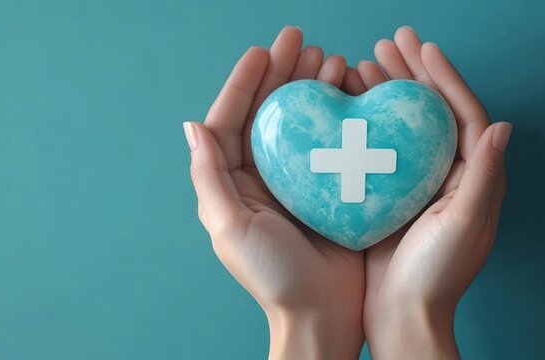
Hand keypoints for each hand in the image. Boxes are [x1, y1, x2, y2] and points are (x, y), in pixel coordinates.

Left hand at [184, 26, 363, 358]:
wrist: (322, 315)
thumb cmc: (272, 278)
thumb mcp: (230, 226)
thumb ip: (210, 176)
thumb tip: (192, 126)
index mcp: (234, 183)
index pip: (233, 121)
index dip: (244, 84)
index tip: (262, 51)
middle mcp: (264, 177)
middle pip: (270, 114)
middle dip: (283, 75)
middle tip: (303, 42)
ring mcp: (299, 182)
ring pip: (303, 123)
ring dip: (314, 90)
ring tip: (332, 61)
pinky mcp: (331, 190)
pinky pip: (333, 144)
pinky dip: (341, 117)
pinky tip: (352, 95)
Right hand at [358, 27, 511, 358]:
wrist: (402, 315)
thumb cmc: (437, 275)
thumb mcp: (465, 223)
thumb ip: (483, 175)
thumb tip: (501, 125)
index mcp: (473, 177)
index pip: (464, 114)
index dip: (445, 78)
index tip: (423, 48)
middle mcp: (448, 174)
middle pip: (432, 112)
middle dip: (413, 74)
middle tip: (389, 42)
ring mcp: (416, 183)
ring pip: (403, 126)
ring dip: (387, 93)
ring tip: (363, 64)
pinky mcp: (389, 195)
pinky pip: (379, 148)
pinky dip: (366, 123)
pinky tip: (349, 106)